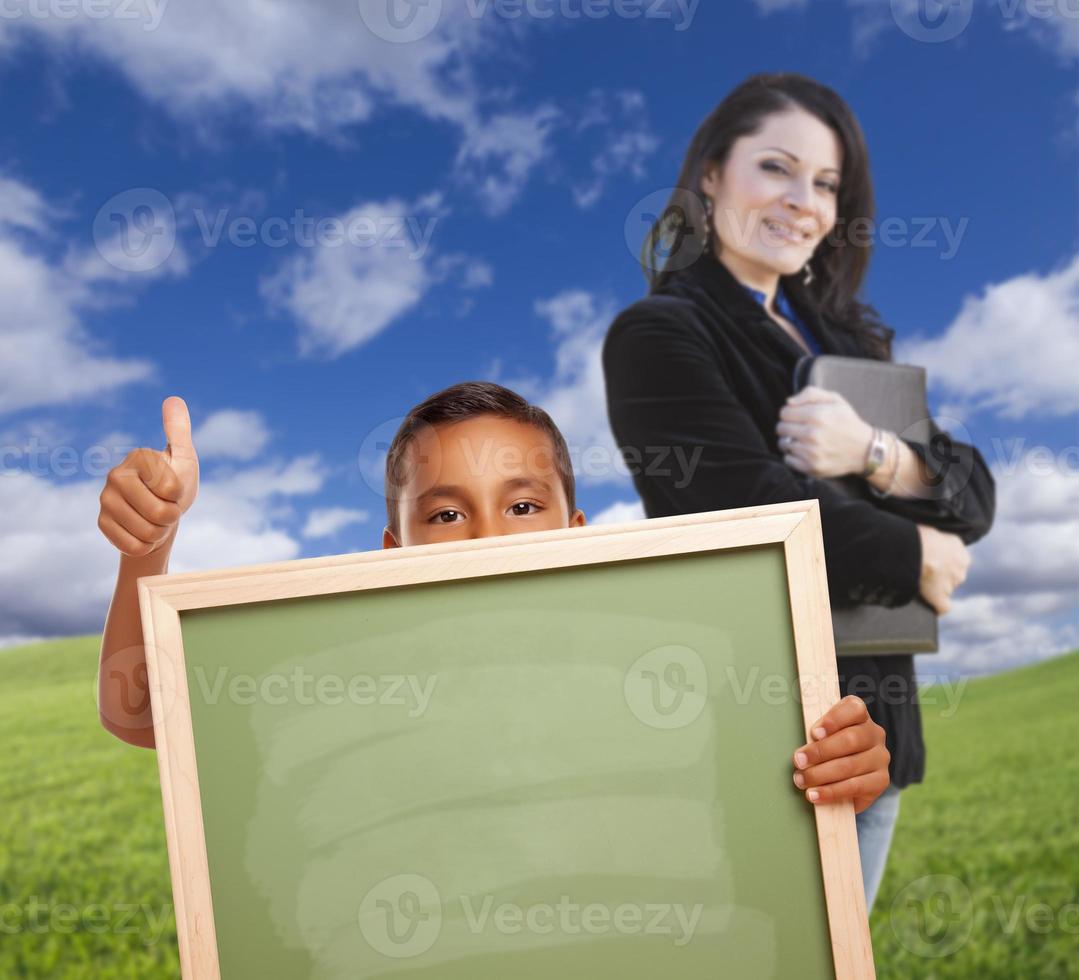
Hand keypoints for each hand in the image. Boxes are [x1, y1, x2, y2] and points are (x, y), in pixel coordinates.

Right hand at [97, 396, 199, 557]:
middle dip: (172, 516)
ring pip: (149, 533)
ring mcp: (105, 500)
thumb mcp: (184, 458)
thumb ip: (179, 431)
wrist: (160, 514)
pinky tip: (142, 531)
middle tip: (167, 507)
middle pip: (161, 513)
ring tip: (155, 518)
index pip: (173, 488)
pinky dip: (146, 545)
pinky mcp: (102, 523)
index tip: (174, 489)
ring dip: (160, 532)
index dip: (181, 496)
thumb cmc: (177, 483)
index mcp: (138, 457)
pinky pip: (134, 546)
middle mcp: (115, 475)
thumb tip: (173, 399)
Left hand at [776, 385, 873, 478]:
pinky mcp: (811, 467)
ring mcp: (811, 453)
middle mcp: (812, 434)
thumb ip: (810, 394)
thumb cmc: (847, 422)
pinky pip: (787, 460)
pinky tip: (806, 452)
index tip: (798, 417)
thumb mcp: (835, 400)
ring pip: (783, 444)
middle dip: (788, 427)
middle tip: (801, 429)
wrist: (865, 450)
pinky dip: (794, 456)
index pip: (784, 413)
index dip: (789, 413)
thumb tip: (788, 402)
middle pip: (780, 428)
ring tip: (804, 441)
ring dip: (790, 442)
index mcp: (817, 415)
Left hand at [792, 695, 889, 813]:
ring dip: (821, 774)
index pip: (854, 709)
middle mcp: (874, 734)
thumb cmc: (829, 750)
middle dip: (820, 751)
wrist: (849, 780)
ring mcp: (880, 758)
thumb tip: (801, 750)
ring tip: (801, 780)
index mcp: (860, 716)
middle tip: (798, 760)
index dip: (834, 719)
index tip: (814, 732)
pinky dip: (831, 792)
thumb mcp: (823, 737)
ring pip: (850, 765)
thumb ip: (816, 736)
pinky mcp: (881, 781)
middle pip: (850, 739)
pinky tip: (815, 794)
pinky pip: (854, 787)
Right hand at [917, 524, 969, 614]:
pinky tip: (930, 606)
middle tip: (923, 571)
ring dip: (936, 588)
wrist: (916, 549)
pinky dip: (937, 608)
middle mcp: (961, 569)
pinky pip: (942, 607)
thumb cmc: (920, 537)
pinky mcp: (941, 598)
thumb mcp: (933, 532)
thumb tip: (928, 544)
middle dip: (941, 576)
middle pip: (953, 576)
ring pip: (946, 589)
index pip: (955, 561)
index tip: (931, 561)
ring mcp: (952, 585)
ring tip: (918, 582)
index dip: (942, 562)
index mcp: (962, 553)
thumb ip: (937, 542)